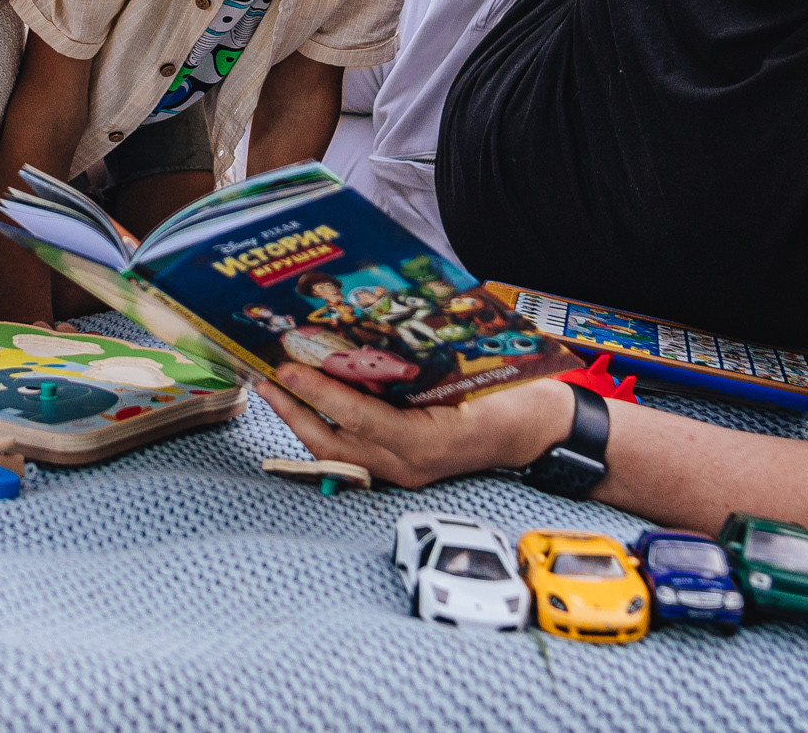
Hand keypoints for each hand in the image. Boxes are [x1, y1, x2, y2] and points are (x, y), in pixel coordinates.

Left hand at [256, 365, 573, 488]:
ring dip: (306, 420)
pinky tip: (315, 401)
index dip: (319, 392)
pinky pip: (356, 450)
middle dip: (295, 413)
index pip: (359, 418)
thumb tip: (365, 337)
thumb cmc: (515, 398)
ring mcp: (405, 471)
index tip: (288, 369)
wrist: (541, 431)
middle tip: (265, 381)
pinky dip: (331, 425)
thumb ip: (419, 365)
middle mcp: (409, 465)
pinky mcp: (404, 466)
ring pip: (340, 452)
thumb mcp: (472, 375)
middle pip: (334, 444)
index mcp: (426, 443)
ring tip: (279, 388)